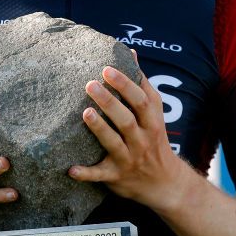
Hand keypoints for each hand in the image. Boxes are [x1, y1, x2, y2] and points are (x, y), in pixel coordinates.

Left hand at [68, 60, 181, 209]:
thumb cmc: (153, 138)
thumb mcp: (154, 112)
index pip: (141, 100)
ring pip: (114, 143)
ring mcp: (129, 159)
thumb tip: (130, 52)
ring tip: (86, 113)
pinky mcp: (116, 176)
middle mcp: (142, 140)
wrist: (164, 183)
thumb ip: (141, 84)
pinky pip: (100, 175)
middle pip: (128, 119)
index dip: (125, 84)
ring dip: (100, 129)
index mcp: (152, 121)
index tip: (107, 68)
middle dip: (110, 102)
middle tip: (90, 84)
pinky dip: (86, 173)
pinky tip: (71, 169)